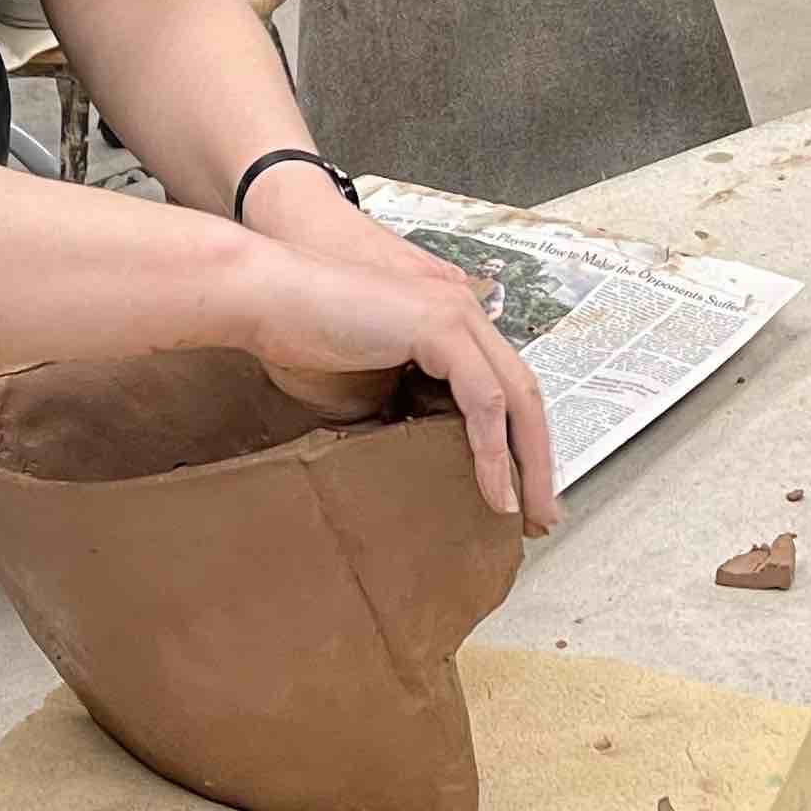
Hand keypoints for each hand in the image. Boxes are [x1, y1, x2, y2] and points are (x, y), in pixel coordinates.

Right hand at [236, 181, 560, 531]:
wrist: (269, 294)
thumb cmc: (302, 334)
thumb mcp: (367, 382)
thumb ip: (402, 405)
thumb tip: (418, 456)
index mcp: (449, 321)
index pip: (505, 386)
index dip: (519, 442)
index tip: (521, 494)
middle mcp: (464, 311)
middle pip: (526, 394)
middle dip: (540, 460)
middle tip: (541, 515)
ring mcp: (456, 314)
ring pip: (518, 398)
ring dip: (529, 464)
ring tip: (528, 516)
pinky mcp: (441, 326)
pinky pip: (485, 400)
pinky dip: (494, 452)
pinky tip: (495, 493)